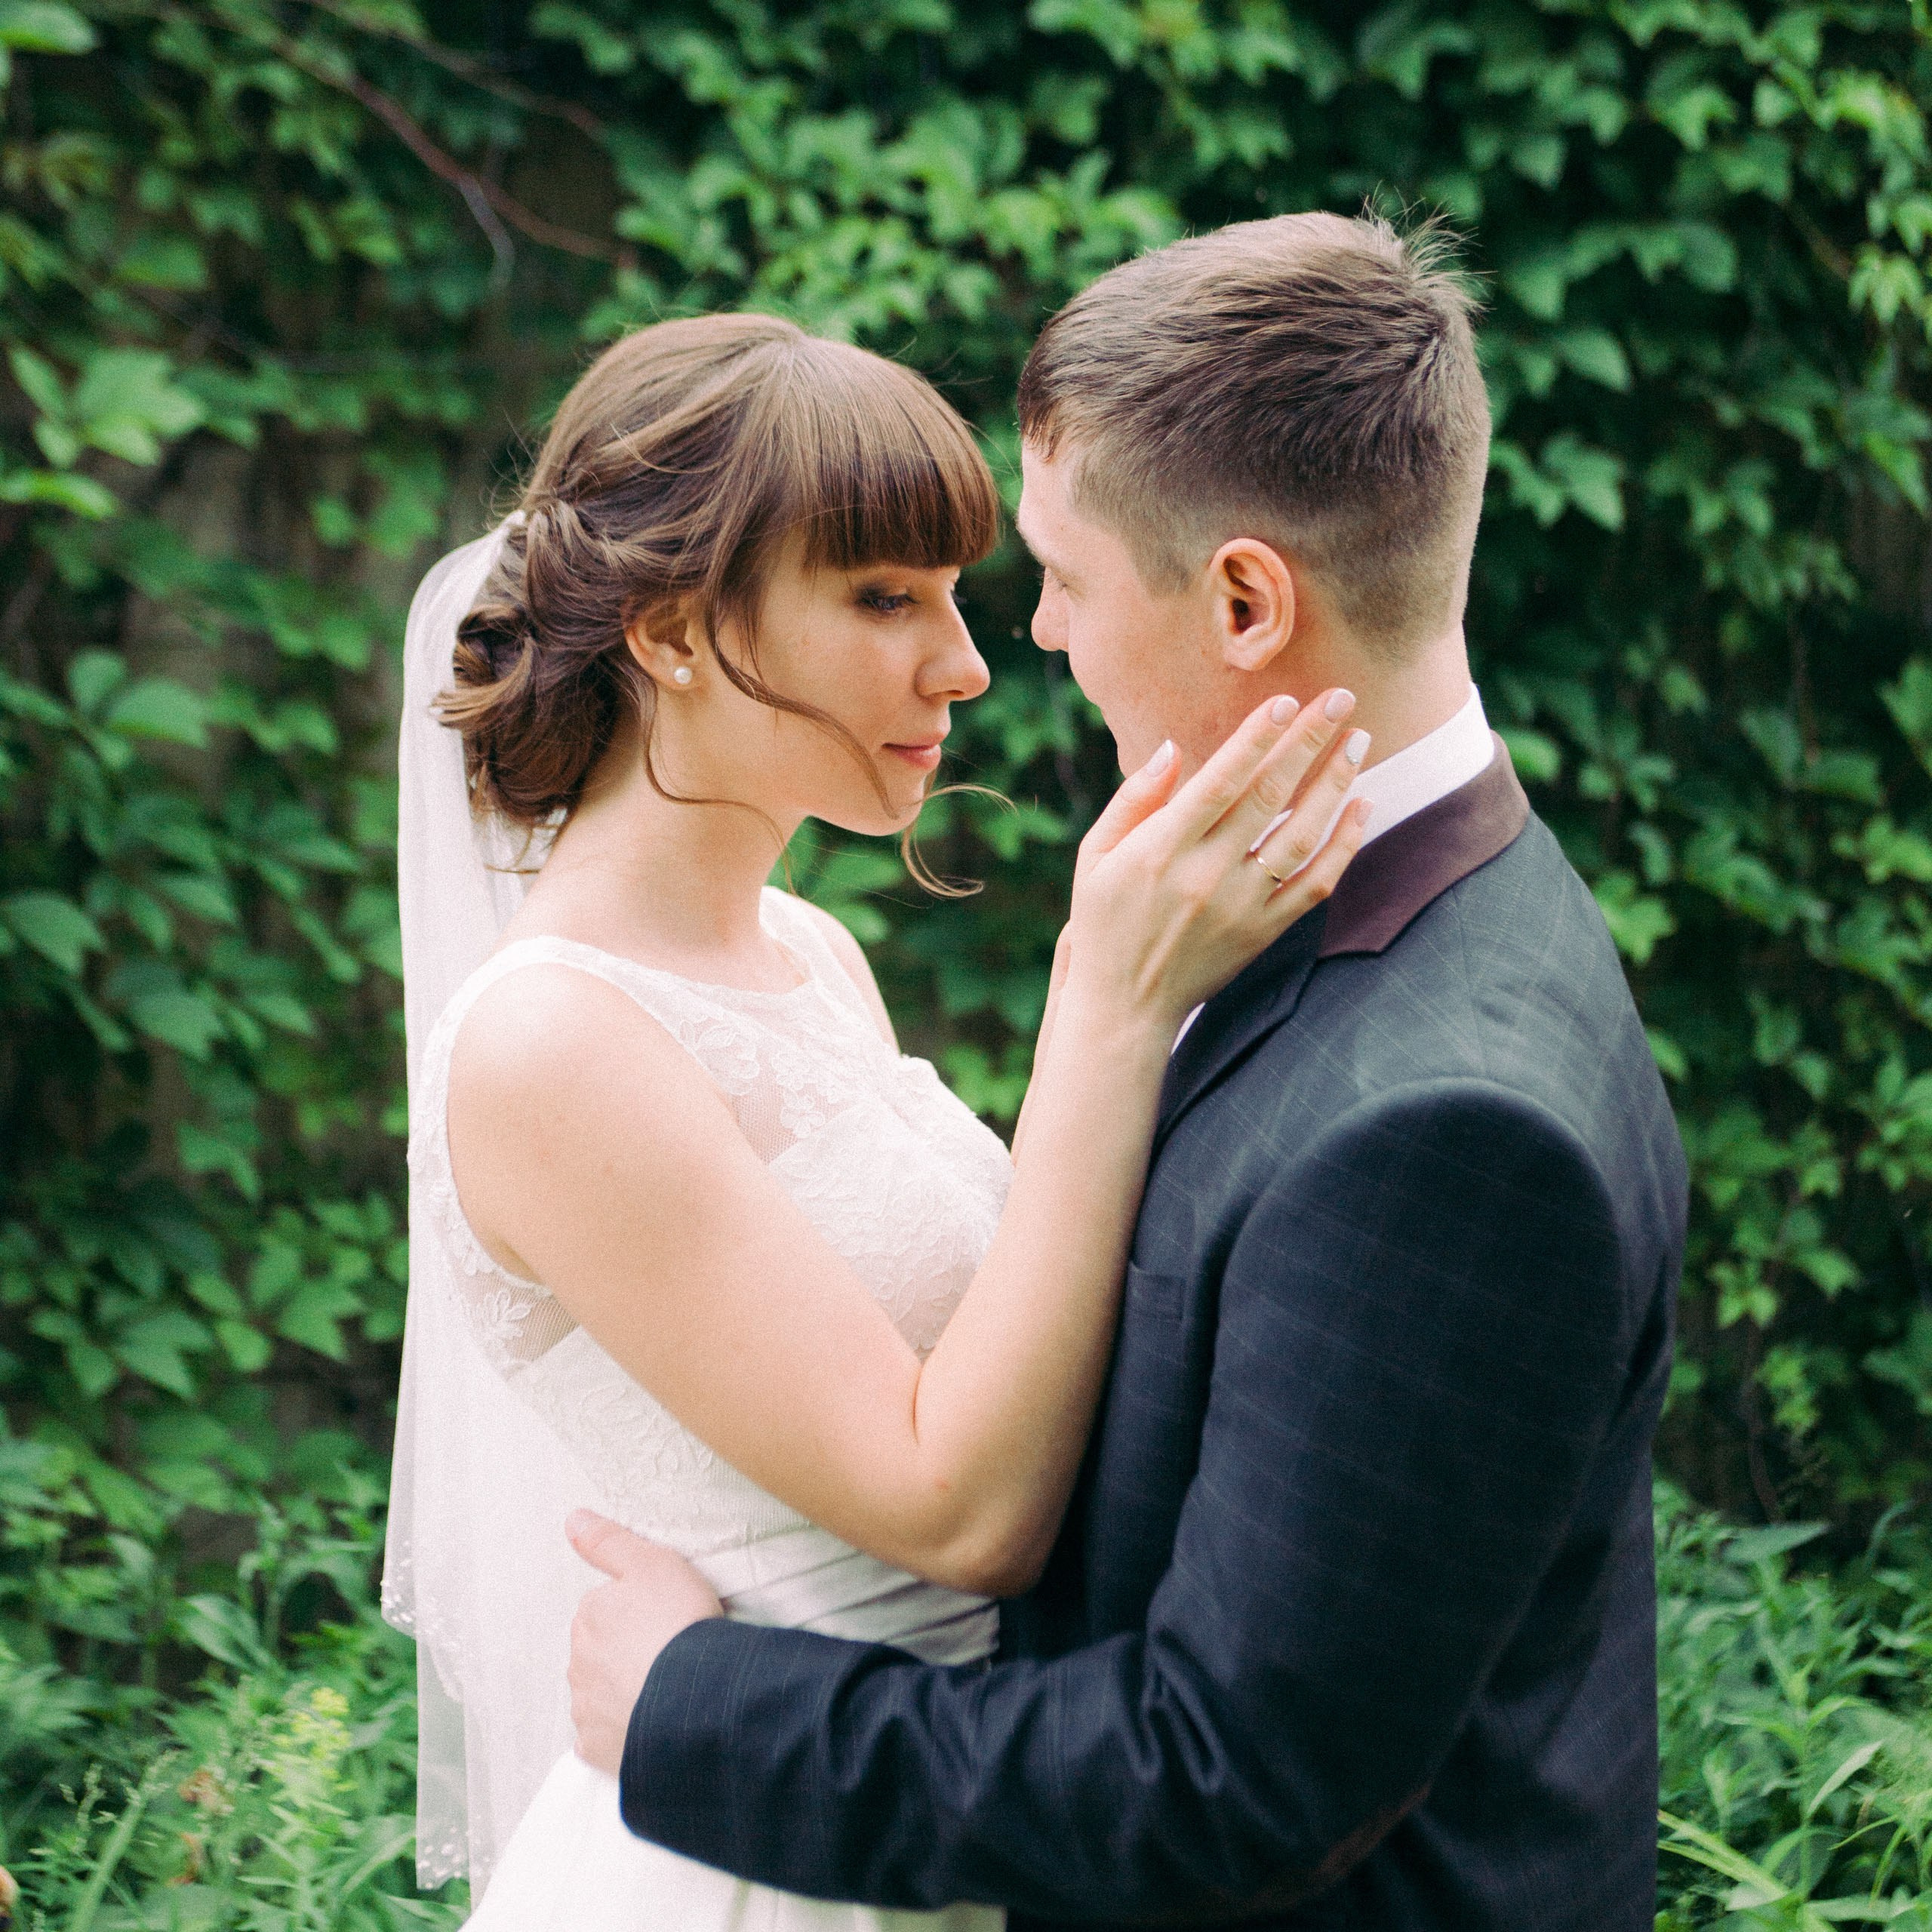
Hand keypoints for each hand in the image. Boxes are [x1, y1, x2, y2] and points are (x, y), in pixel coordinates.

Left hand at [565, 1509, 723, 1775]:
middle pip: (599, 1652)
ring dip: (622, 1691)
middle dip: (625, 1652)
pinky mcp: (598, 1750)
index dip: (637, 1611)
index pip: (604, 1608)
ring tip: (665, 1689)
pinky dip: (621, 1732)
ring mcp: (586, 1710)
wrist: (694, 1699)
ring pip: (599, 1694)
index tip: (666, 1616)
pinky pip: (604, 1738)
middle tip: (668, 1652)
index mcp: (588, 1617)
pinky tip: (649, 1724)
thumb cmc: (678, 1622)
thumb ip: (609, 1541)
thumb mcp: (651, 1562)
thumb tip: (572, 1519)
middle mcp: (577, 1663)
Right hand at [1062, 691, 1371, 1031]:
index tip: (1284, 700)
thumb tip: (1171, 747)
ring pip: (1301, 835)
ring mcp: (1240, 906)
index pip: (1217, 781)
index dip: (1254, 738)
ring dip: (1334, 784)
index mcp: (1158, 851)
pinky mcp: (1263, 932)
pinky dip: (1345, 844)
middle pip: (1268, 796)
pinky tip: (1361, 806)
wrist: (1126, 1006)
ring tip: (1358, 742)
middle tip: (1340, 698)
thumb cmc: (1104, 921)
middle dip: (1308, 741)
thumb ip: (1132, 800)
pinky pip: (1316, 884)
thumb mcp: (1094, 857)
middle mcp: (1204, 876)